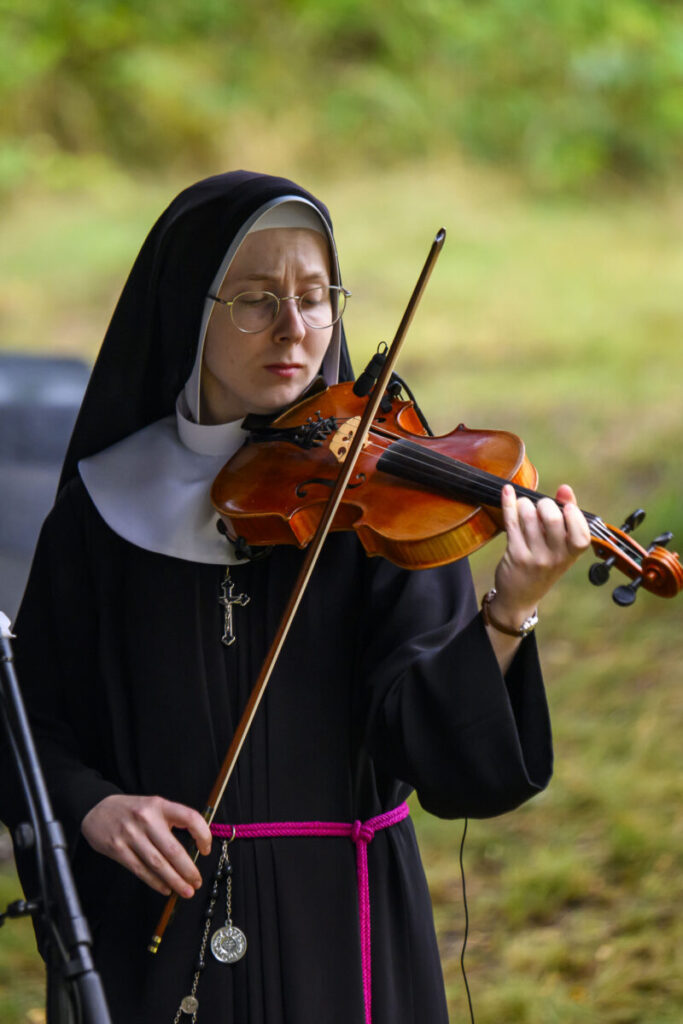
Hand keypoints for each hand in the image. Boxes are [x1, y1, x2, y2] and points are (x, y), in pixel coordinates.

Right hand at [81, 794, 212, 897]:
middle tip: (197, 882)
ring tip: (186, 890)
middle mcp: (146, 818)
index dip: (203, 834)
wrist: (96, 809)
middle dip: (188, 870)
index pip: (189, 817)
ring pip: (158, 863)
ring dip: (174, 880)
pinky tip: (165, 889)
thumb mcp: (153, 806)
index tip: (206, 849)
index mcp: (160, 805)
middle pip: (173, 849)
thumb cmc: (131, 810)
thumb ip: (171, 821)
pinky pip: (140, 870)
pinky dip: (155, 882)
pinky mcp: (118, 849)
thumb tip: (194, 847)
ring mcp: (131, 834)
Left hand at [491, 483, 591, 629]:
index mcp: (571, 555)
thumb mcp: (561, 548)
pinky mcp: (514, 554)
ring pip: (529, 517)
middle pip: (552, 519)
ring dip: (525, 504)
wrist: (520, 597)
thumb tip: (565, 489)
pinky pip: (511, 522)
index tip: (566, 506)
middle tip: (540, 506)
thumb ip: (567, 518)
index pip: (581, 534)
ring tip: (524, 506)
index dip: (574, 515)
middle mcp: (555, 558)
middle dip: (545, 504)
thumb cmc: (544, 564)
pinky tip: (506, 492)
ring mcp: (534, 557)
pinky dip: (508, 503)